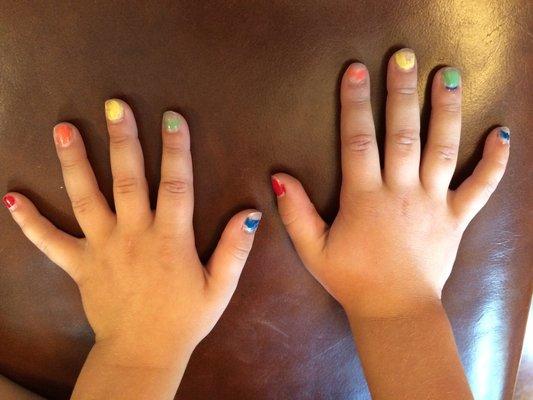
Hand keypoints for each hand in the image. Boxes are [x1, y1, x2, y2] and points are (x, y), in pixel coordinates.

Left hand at [3, 100, 260, 366]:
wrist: (143, 353)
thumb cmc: (185, 319)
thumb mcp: (220, 287)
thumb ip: (235, 249)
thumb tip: (250, 213)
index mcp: (170, 240)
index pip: (176, 185)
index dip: (176, 150)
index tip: (171, 118)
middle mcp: (133, 236)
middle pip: (127, 181)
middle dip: (122, 140)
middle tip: (114, 106)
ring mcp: (101, 249)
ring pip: (85, 199)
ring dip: (74, 163)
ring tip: (64, 129)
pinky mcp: (79, 265)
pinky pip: (49, 242)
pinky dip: (30, 221)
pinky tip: (11, 198)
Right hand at [272, 49, 508, 318]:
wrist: (395, 311)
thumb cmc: (352, 280)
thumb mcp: (313, 250)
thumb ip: (296, 213)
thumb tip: (280, 177)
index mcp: (365, 198)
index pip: (358, 141)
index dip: (355, 105)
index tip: (356, 72)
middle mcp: (402, 192)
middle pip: (402, 134)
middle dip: (401, 93)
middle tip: (403, 57)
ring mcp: (433, 203)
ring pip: (442, 149)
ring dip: (445, 111)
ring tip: (448, 77)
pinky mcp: (456, 218)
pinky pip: (480, 187)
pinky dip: (494, 162)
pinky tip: (503, 134)